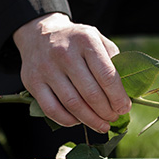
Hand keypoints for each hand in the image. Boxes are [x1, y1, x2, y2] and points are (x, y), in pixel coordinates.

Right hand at [13, 13, 131, 132]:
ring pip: (72, 104)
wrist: (40, 33)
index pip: (107, 76)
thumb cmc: (76, 42)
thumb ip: (113, 62)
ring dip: (90, 120)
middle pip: (91, 93)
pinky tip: (78, 121)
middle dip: (106, 111)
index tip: (124, 108)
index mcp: (86, 40)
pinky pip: (52, 109)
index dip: (118, 97)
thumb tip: (126, 94)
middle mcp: (64, 53)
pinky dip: (68, 121)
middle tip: (113, 118)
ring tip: (101, 125)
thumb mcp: (98, 40)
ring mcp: (46, 68)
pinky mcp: (32, 82)